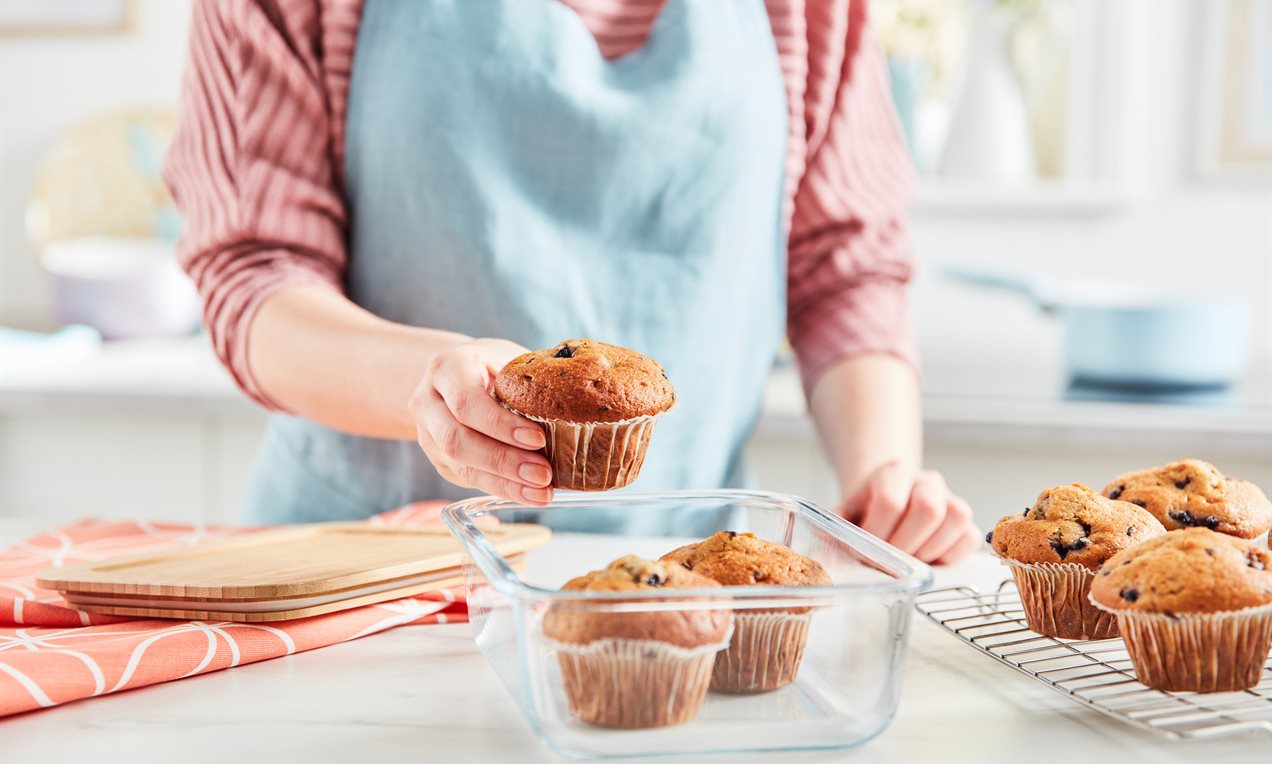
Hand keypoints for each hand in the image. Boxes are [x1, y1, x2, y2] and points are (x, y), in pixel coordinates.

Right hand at [408, 338, 553, 504]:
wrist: (456, 376)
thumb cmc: (492, 365)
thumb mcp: (508, 359)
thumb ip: (531, 378)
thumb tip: (583, 400)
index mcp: (446, 368)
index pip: (467, 402)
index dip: (501, 425)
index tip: (538, 439)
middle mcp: (427, 402)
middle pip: (457, 440)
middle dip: (504, 461)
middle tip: (544, 473)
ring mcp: (428, 434)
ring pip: (461, 466)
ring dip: (505, 482)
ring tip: (542, 490)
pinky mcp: (439, 459)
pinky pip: (469, 479)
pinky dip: (503, 489)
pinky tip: (531, 494)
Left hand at [839, 462, 979, 563]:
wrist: (888, 500)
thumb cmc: (866, 512)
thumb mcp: (844, 515)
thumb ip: (833, 531)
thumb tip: (825, 557)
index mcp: (892, 473)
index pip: (890, 501)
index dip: (878, 533)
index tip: (867, 550)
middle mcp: (926, 481)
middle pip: (928, 509)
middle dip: (905, 545)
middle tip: (890, 560)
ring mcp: (950, 498)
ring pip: (956, 519)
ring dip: (929, 549)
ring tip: (909, 560)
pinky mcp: (967, 521)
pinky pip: (969, 537)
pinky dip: (950, 556)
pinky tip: (928, 559)